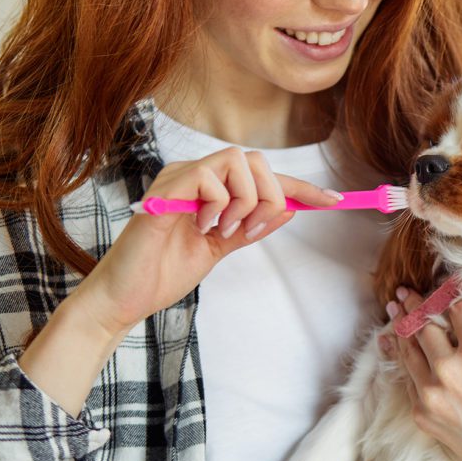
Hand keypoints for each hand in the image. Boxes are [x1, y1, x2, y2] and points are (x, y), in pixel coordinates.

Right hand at [80, 146, 340, 334]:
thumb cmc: (166, 272)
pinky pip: (205, 176)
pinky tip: (202, 228)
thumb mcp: (222, 248)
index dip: (301, 188)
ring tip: (222, 232)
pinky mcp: (162, 192)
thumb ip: (251, 226)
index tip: (334, 201)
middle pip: (256, 161)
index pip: (264, 178)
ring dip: (243, 202)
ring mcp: (177, 180)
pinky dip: (217, 205)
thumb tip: (289, 207)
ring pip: (236, 162)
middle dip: (269, 198)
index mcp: (210, 188)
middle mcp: (195, 176)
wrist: (126, 298)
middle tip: (249, 232)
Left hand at [387, 288, 461, 460]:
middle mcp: (449, 370)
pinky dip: (400, 357)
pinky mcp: (424, 417)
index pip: (456, 307)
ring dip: (402, 326)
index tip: (446, 285)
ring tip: (396, 307)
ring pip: (408, 349)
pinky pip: (407, 378)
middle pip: (423, 324)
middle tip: (407, 291)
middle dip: (417, 305)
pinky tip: (394, 343)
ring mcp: (432, 395)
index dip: (453, 293)